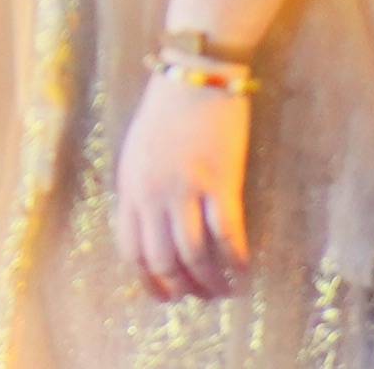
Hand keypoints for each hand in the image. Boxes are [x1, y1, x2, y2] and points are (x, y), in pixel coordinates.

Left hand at [113, 73, 251, 302]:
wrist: (195, 75)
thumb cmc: (167, 110)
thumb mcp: (138, 152)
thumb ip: (140, 189)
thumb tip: (152, 229)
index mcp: (129, 186)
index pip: (131, 249)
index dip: (149, 280)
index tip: (167, 296)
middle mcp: (151, 193)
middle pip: (162, 259)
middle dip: (182, 288)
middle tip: (201, 298)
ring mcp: (184, 188)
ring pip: (193, 255)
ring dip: (210, 282)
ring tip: (225, 292)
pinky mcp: (219, 181)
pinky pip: (226, 235)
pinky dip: (236, 262)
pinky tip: (244, 272)